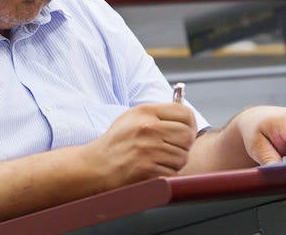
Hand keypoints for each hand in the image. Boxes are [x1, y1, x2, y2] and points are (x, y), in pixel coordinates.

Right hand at [82, 103, 196, 188]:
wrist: (95, 166)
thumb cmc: (116, 142)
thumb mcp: (133, 117)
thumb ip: (158, 114)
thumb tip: (187, 117)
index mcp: (146, 112)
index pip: (185, 113)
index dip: (190, 124)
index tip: (186, 131)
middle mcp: (148, 128)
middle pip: (187, 136)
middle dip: (184, 145)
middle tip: (173, 148)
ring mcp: (148, 149)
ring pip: (182, 156)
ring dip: (175, 162)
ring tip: (159, 159)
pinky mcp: (147, 169)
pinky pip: (172, 172)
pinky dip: (167, 173)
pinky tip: (153, 169)